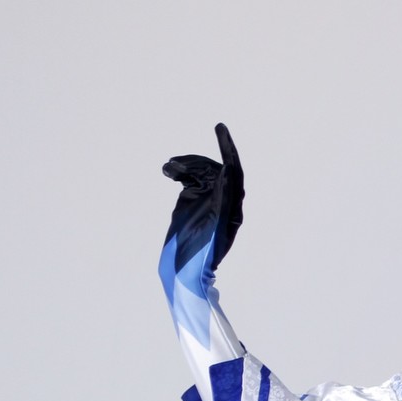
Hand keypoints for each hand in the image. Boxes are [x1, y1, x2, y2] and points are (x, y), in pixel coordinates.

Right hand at [161, 122, 244, 276]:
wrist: (184, 272)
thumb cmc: (200, 257)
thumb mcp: (213, 227)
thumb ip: (221, 201)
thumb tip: (228, 174)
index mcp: (232, 209)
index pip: (233, 171)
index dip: (228, 149)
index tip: (220, 129)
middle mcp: (224, 202)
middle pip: (213, 169)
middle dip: (195, 163)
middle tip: (173, 164)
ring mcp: (208, 200)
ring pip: (201, 172)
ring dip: (185, 165)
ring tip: (168, 168)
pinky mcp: (194, 200)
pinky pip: (191, 178)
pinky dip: (179, 171)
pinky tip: (168, 171)